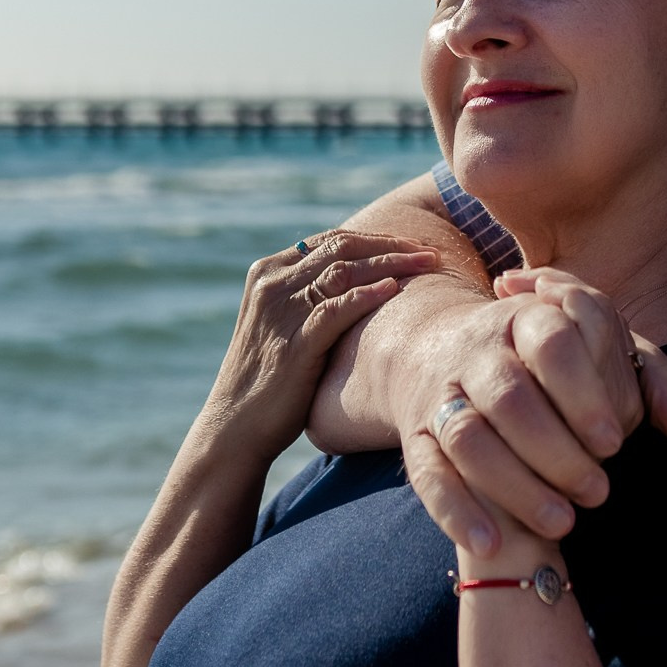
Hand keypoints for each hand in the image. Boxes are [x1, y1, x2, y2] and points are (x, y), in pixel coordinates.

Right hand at [200, 232, 439, 460]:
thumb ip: (313, 298)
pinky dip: (366, 295)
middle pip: (341, 247)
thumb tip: (366, 283)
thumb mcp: (286, 325)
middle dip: (392, 245)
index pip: (331, 240)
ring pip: (343, 271)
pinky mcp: (293, 345)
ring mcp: (281, 313)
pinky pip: (335, 310)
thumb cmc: (270, 379)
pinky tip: (394, 290)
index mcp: (269, 273)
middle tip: (431, 253)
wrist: (235, 427)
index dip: (377, 238)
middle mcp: (272, 285)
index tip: (415, 246)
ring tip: (428, 265)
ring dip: (391, 263)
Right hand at [403, 268, 666, 555]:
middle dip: (557, 451)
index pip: (553, 341)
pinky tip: (492, 542)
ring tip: (563, 522)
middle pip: (510, 395)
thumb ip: (648, 376)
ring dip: (516, 486)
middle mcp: (478, 350)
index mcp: (526, 316)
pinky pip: (427, 476)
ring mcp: (442, 393)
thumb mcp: (601, 348)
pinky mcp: (417, 437)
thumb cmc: (547, 359)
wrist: (443, 351)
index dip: (585, 393)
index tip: (614, 441)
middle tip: (599, 490)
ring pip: (468, 437)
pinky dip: (457, 511)